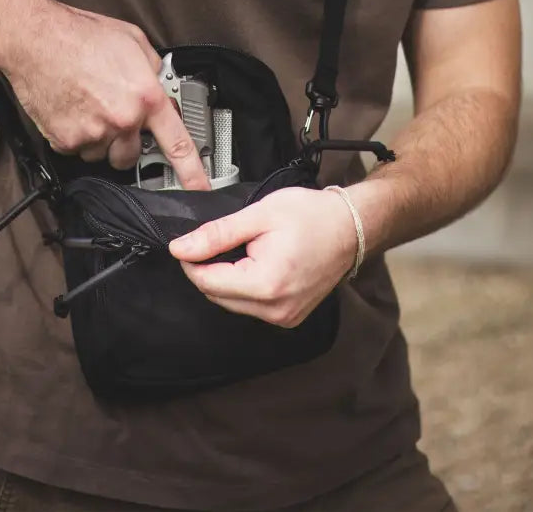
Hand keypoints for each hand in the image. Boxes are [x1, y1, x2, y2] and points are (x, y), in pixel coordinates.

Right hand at [1, 3, 210, 189]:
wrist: (35, 39)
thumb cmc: (80, 35)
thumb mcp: (133, 41)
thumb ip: (153, 69)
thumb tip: (161, 85)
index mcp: (145, 97)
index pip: (178, 144)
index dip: (192, 173)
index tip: (199, 189)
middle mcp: (122, 119)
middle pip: (131, 157)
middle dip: (125, 143)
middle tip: (112, 118)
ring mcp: (93, 133)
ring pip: (102, 155)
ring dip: (98, 139)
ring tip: (86, 106)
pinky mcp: (66, 140)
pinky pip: (75, 150)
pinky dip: (73, 136)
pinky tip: (70, 109)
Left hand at [168, 186, 362, 327]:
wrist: (351, 227)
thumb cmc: (312, 216)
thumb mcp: (258, 215)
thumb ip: (216, 235)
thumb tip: (181, 249)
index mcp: (266, 284)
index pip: (206, 282)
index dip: (192, 260)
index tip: (192, 242)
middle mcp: (276, 309)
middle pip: (216, 295)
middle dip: (210, 268)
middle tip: (225, 240)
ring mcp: (284, 317)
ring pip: (231, 303)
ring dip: (227, 278)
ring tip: (248, 249)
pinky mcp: (289, 317)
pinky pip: (251, 306)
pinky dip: (245, 287)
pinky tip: (258, 264)